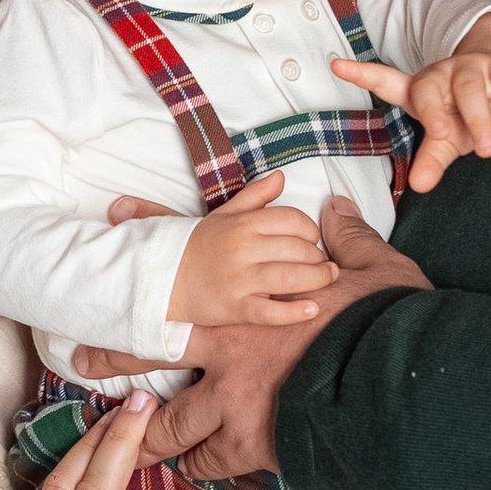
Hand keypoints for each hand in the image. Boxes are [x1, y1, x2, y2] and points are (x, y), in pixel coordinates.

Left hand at [135, 198, 432, 480]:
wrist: (392, 385)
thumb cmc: (383, 324)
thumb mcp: (372, 270)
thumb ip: (346, 241)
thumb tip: (335, 211)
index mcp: (248, 304)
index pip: (187, 274)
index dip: (148, 256)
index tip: (117, 232)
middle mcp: (227, 349)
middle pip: (152, 352)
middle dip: (115, 356)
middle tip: (85, 358)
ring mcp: (231, 399)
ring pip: (170, 421)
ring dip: (149, 433)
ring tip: (130, 443)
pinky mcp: (248, 442)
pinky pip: (209, 459)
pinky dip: (200, 465)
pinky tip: (194, 470)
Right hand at [166, 170, 336, 326]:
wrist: (163, 279)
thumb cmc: (199, 246)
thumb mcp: (225, 214)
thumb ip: (256, 196)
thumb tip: (281, 177)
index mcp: (243, 224)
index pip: (294, 221)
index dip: (310, 231)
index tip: (311, 241)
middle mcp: (243, 249)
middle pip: (299, 249)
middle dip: (318, 258)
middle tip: (321, 264)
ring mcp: (239, 280)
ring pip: (292, 278)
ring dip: (318, 280)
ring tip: (327, 279)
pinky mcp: (235, 308)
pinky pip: (272, 312)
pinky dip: (295, 312)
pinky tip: (312, 309)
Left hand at [335, 3, 490, 192]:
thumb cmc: (466, 110)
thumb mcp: (447, 136)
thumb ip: (431, 159)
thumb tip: (418, 186)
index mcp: (421, 90)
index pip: (387, 82)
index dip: (362, 74)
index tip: (336, 64)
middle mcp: (442, 76)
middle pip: (429, 89)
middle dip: (434, 112)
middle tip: (441, 134)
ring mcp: (472, 69)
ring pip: (469, 88)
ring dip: (478, 117)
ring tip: (487, 148)